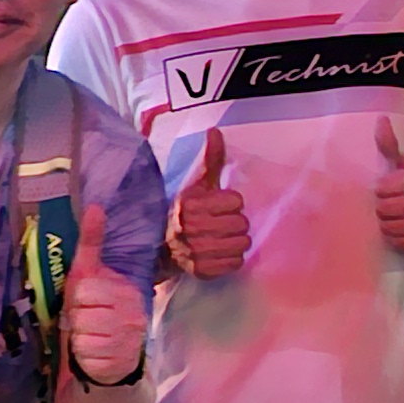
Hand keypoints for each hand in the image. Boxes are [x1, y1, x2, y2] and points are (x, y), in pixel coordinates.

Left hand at [61, 198, 145, 383]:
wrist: (114, 359)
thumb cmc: (97, 312)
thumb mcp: (90, 277)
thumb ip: (91, 243)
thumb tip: (94, 206)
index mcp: (127, 290)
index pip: (85, 290)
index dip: (78, 299)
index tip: (89, 304)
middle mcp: (133, 314)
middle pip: (81, 312)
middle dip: (78, 319)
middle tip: (88, 322)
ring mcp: (128, 341)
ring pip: (81, 334)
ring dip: (79, 338)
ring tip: (91, 338)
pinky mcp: (119, 363)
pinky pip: (84, 354)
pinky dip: (83, 356)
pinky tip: (94, 354)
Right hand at [166, 127, 247, 277]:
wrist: (162, 247)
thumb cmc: (187, 211)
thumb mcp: (197, 185)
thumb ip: (210, 159)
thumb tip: (215, 131)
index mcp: (190, 204)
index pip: (236, 201)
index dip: (232, 202)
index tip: (221, 205)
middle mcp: (190, 228)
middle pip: (241, 223)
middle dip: (236, 222)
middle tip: (224, 223)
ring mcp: (195, 252)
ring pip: (241, 244)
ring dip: (237, 240)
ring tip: (225, 237)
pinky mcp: (201, 271)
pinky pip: (235, 263)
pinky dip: (233, 258)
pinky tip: (222, 252)